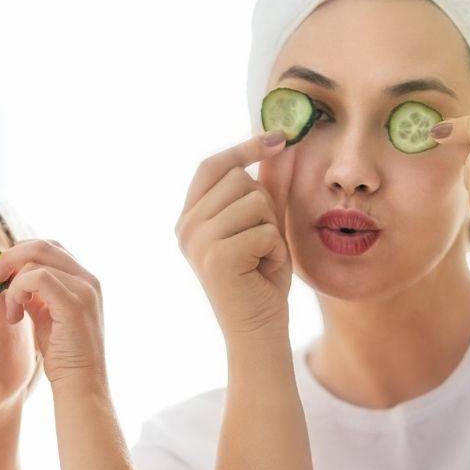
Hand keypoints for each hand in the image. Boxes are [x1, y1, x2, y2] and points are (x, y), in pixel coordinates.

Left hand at [0, 240, 105, 390]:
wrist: (80, 384)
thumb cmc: (63, 356)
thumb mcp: (46, 317)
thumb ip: (36, 295)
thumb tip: (13, 278)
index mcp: (85, 280)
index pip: (49, 248)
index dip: (20, 255)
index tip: (1, 276)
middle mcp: (89, 280)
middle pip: (42, 245)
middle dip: (10, 258)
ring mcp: (84, 289)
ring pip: (36, 260)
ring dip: (13, 283)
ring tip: (12, 311)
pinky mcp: (74, 303)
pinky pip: (36, 278)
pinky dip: (18, 291)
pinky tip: (16, 314)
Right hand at [176, 131, 294, 341]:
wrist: (258, 332)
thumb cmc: (261, 282)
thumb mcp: (266, 226)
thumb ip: (270, 187)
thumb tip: (283, 144)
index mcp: (190, 218)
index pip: (212, 166)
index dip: (244, 148)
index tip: (280, 137)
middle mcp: (186, 227)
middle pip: (239, 179)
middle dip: (264, 207)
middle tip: (261, 245)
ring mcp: (197, 241)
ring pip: (253, 201)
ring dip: (271, 230)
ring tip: (262, 259)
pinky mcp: (215, 256)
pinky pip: (263, 229)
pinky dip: (274, 250)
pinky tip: (263, 271)